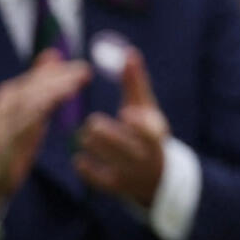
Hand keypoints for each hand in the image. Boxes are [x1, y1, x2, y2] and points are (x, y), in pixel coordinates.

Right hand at [0, 52, 92, 215]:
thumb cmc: (12, 145)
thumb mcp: (28, 113)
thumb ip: (40, 86)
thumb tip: (52, 55)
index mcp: (10, 96)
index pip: (38, 77)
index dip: (60, 71)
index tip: (84, 68)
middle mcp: (3, 104)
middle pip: (34, 84)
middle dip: (60, 76)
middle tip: (85, 72)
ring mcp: (0, 121)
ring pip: (30, 99)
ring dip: (54, 89)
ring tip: (77, 83)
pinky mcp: (2, 140)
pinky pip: (23, 121)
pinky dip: (42, 108)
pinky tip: (59, 103)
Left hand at [75, 48, 169, 208]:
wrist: (157, 176)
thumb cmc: (147, 132)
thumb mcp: (147, 109)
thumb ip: (136, 83)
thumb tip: (129, 52)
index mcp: (155, 135)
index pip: (149, 131)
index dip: (138, 123)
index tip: (127, 114)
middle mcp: (145, 156)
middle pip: (112, 138)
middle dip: (98, 127)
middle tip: (95, 124)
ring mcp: (130, 173)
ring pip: (97, 150)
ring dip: (88, 140)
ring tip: (90, 137)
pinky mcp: (115, 186)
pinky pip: (90, 172)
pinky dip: (83, 162)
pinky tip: (82, 156)